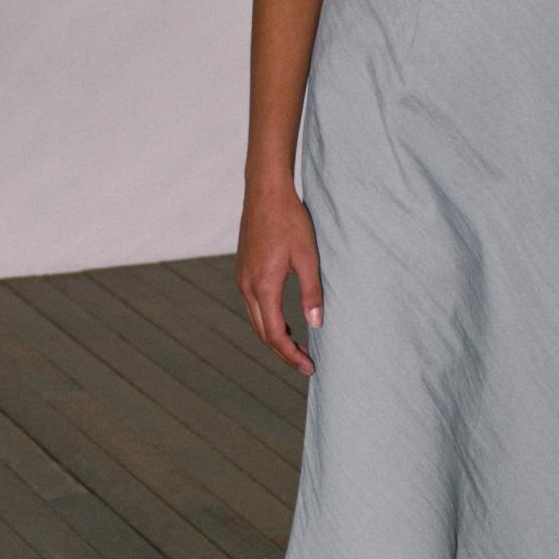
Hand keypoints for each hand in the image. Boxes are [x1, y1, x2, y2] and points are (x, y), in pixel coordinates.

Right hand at [236, 177, 323, 375]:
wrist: (265, 192)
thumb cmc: (290, 221)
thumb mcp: (309, 257)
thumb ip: (312, 292)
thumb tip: (317, 324)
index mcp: (264, 286)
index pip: (275, 334)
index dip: (292, 355)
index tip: (309, 366)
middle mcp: (247, 286)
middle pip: (263, 333)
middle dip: (283, 352)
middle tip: (305, 364)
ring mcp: (242, 278)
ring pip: (256, 320)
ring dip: (274, 337)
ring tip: (296, 347)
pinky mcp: (243, 270)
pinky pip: (253, 305)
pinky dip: (267, 320)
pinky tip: (284, 320)